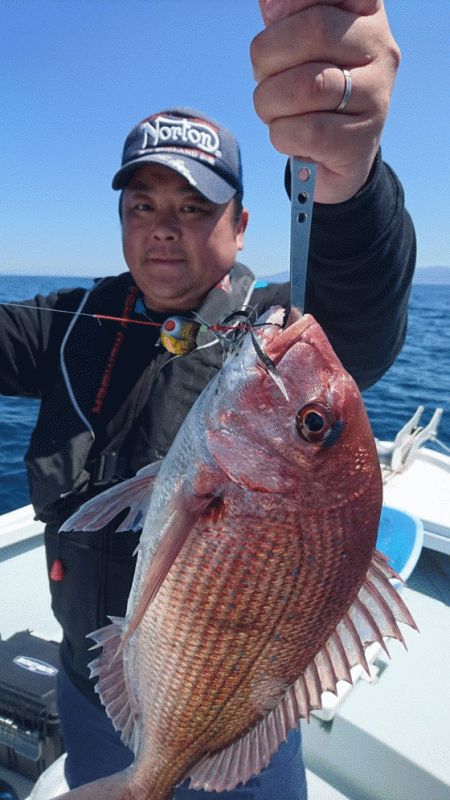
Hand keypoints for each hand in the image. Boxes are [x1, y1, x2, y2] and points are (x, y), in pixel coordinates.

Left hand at [251, 0, 399, 202]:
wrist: (337, 159)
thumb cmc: (313, 92)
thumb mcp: (301, 46)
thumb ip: (287, 18)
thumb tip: (268, 1)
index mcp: (367, 14)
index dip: (289, 3)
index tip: (272, 16)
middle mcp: (380, 50)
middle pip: (314, 31)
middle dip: (268, 56)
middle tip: (264, 77)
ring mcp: (375, 98)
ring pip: (306, 86)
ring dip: (269, 101)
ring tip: (274, 110)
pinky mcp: (359, 142)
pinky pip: (306, 132)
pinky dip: (281, 135)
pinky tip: (290, 136)